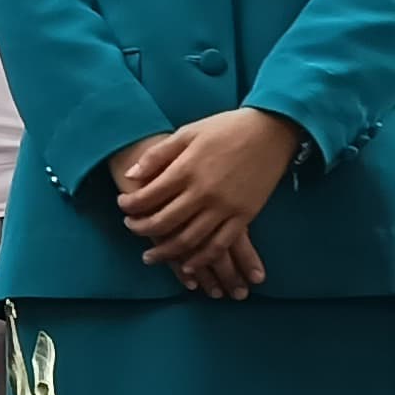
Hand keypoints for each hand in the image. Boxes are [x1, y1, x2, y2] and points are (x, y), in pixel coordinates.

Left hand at [111, 109, 299, 286]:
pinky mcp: (244, 216)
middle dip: (141, 229)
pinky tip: (187, 265)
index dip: (130, 205)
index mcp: (187, 169)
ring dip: (166, 252)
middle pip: (163, 222)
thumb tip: (131, 175)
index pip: (148, 196)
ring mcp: (225, 207)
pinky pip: (219, 245)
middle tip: (131, 229)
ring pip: (188, 240)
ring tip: (150, 256)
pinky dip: (200, 260)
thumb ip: (158, 155)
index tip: (123, 206)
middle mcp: (203, 192)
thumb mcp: (188, 132)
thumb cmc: (227, 128)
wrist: (271, 131)